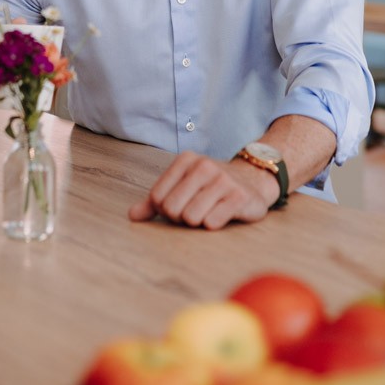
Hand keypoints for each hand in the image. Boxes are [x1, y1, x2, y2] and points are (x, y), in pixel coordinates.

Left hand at [129, 152, 278, 230]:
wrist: (253, 181)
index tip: (180, 205)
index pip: (156, 197)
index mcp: (186, 160)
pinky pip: (212, 222)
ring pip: (191, 217)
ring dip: (198, 222)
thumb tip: (132, 215)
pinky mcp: (239, 197)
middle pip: (172, 209)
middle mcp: (204, 166)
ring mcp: (223, 180)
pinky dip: (213, 224)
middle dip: (180, 218)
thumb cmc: (210, 187)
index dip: (165, 210)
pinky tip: (222, 215)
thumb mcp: (182, 187)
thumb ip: (155, 201)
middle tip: (195, 211)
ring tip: (208, 212)